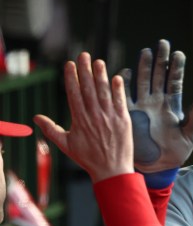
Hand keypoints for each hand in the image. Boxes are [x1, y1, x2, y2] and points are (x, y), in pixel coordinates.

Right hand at [33, 53, 132, 182]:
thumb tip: (36, 118)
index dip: (71, 78)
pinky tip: (117, 77)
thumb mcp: (66, 145)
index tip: (69, 64)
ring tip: (99, 62)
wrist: (112, 170)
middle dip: (85, 70)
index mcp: (79, 120)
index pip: (74, 94)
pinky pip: (120, 101)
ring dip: (101, 75)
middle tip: (83, 55)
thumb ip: (51, 129)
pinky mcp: (123, 120)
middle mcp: (94, 116)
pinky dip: (118, 89)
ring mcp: (110, 117)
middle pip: (88, 89)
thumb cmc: (88, 158)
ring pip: (104, 92)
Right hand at [121, 39, 192, 172]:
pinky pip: (126, 96)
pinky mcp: (130, 114)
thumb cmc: (176, 152)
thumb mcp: (190, 135)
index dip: (176, 68)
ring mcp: (143, 106)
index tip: (178, 54)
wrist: (158, 167)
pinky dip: (125, 84)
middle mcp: (157, 101)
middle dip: (161, 59)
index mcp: (173, 105)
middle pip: (159, 76)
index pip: (175, 81)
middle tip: (163, 43)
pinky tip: (125, 72)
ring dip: (145, 67)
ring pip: (144, 81)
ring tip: (147, 51)